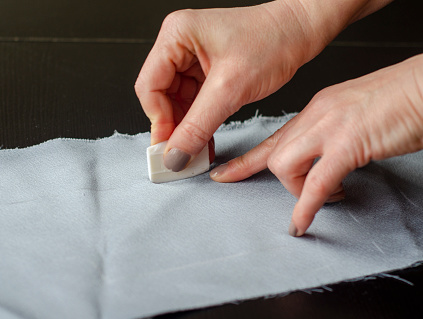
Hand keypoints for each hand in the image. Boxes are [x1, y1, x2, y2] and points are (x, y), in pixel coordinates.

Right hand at [135, 2, 323, 170]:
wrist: (301, 32)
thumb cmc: (273, 40)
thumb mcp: (231, 88)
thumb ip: (198, 125)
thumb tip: (175, 155)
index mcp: (176, 35)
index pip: (150, 86)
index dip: (158, 120)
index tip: (168, 148)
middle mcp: (179, 43)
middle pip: (160, 95)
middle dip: (172, 126)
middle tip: (180, 154)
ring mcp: (191, 56)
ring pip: (175, 101)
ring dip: (186, 127)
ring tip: (195, 150)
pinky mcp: (204, 69)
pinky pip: (192, 101)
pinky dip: (198, 121)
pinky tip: (204, 139)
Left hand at [211, 54, 422, 235]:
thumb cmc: (400, 101)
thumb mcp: (354, 116)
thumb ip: (332, 136)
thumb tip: (326, 161)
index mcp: (316, 110)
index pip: (273, 139)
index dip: (246, 161)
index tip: (225, 174)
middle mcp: (315, 116)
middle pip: (274, 156)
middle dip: (285, 183)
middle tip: (309, 195)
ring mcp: (329, 128)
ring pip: (284, 166)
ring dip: (299, 192)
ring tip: (327, 197)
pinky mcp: (347, 144)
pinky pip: (315, 183)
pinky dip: (306, 208)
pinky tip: (302, 223)